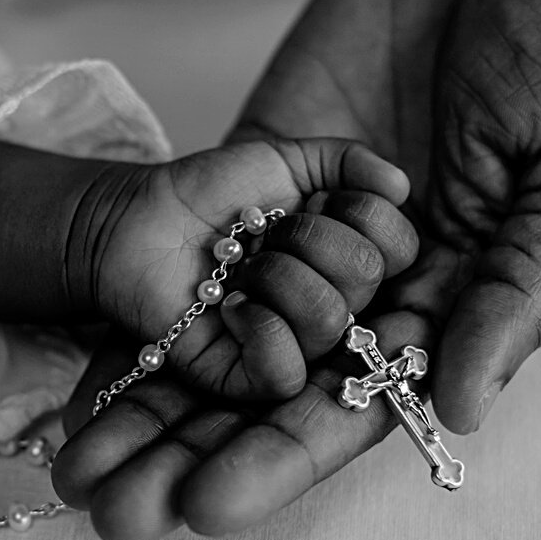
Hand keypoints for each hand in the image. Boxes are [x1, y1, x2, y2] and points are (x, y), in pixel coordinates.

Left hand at [54, 0, 540, 539]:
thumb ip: (521, 287)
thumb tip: (461, 408)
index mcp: (461, 300)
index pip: (364, 399)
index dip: (286, 453)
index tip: (209, 504)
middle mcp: (377, 280)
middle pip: (274, 384)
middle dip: (195, 444)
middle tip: (113, 509)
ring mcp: (311, 221)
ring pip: (222, 328)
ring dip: (152, 398)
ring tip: (76, 463)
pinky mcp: (262, 163)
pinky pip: (200, 239)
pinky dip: (144, 298)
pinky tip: (83, 353)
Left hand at [83, 138, 415, 399]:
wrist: (139, 220)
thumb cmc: (212, 196)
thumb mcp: (285, 161)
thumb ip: (347, 161)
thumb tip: (401, 184)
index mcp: (350, 259)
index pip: (401, 246)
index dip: (363, 213)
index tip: (317, 199)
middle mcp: (334, 305)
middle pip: (365, 276)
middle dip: (308, 235)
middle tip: (265, 233)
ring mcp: (294, 345)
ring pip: (328, 320)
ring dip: (275, 274)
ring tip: (238, 265)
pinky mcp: (247, 378)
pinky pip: (285, 372)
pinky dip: (258, 328)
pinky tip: (229, 304)